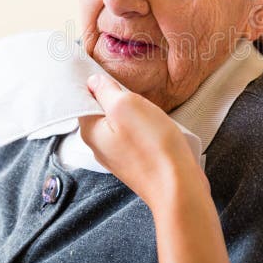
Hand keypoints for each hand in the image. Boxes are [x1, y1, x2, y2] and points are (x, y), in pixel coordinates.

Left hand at [79, 74, 206, 207]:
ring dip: (134, 113)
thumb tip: (94, 82)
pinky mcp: (137, 162)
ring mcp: (119, 156)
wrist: (178, 186)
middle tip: (136, 94)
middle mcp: (100, 146)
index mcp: (90, 132)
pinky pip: (135, 136)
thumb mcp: (126, 105)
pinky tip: (157, 127)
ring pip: (121, 123)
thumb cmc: (152, 146)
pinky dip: (144, 127)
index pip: (83, 99)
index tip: (111, 76)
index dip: (96, 84)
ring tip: (149, 112)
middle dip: (118, 98)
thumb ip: (106, 91)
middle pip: (103, 111)